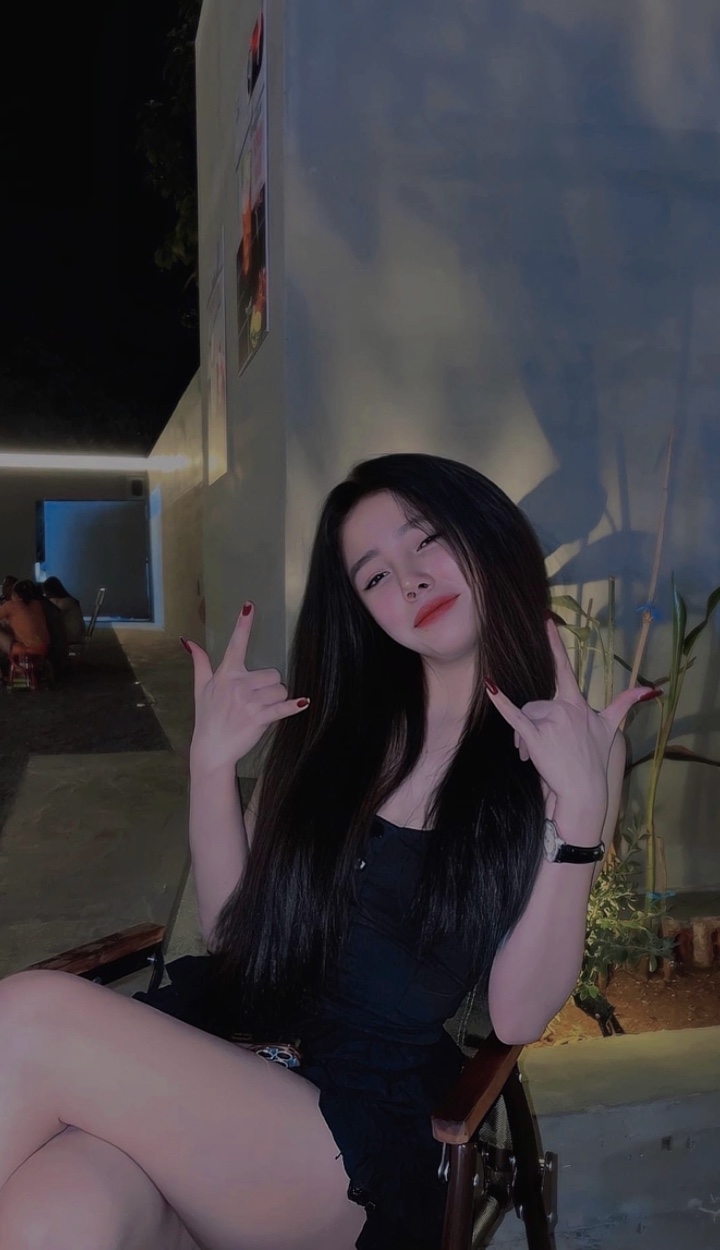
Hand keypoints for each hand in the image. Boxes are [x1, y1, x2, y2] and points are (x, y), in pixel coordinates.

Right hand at [182, 603, 308, 772]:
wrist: (211, 748)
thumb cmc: (207, 717)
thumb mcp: (201, 688)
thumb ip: (200, 662)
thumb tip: (188, 641)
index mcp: (226, 674)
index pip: (235, 644)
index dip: (243, 624)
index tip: (249, 606)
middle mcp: (238, 684)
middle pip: (272, 673)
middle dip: (269, 686)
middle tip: (255, 700)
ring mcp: (249, 701)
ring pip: (280, 689)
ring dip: (276, 700)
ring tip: (260, 710)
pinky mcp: (260, 718)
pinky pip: (283, 707)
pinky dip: (294, 706)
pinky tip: (304, 703)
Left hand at [485, 619, 656, 840]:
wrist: (584, 791)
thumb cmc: (594, 760)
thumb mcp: (611, 729)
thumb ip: (624, 704)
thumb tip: (649, 690)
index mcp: (577, 704)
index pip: (564, 668)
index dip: (554, 643)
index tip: (546, 620)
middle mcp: (565, 709)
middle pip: (535, 704)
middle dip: (532, 724)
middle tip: (537, 749)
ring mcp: (550, 722)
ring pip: (525, 716)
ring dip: (523, 736)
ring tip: (532, 756)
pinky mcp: (536, 736)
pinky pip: (514, 716)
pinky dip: (500, 702)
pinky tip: (490, 688)